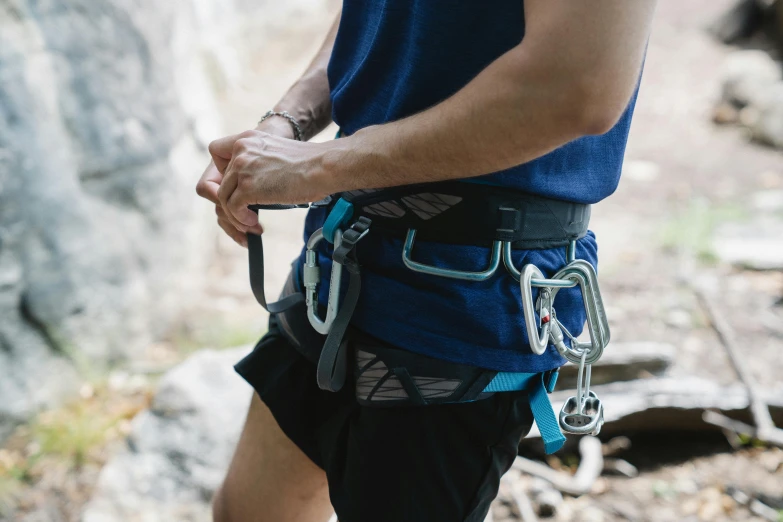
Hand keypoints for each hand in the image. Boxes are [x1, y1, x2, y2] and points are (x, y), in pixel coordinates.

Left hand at [209, 130, 330, 231]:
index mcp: (248, 138)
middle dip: (231, 201)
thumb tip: (253, 187)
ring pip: (223, 197)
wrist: (323, 167)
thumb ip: (259, 162)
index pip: (216, 151)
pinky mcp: (247, 187)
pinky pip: (232, 208)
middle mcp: (241, 150)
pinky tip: (253, 223)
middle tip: (245, 215)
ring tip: (249, 223)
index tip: (236, 184)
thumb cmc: (311, 164)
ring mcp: (243, 167)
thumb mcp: (277, 153)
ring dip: (234, 214)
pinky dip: (240, 219)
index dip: (221, 170)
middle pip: (221, 181)